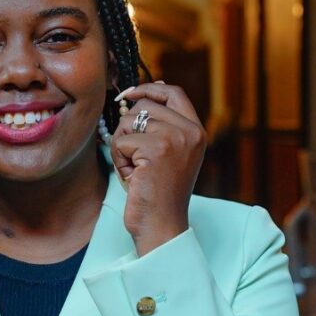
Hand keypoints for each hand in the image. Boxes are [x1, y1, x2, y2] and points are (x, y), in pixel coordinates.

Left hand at [111, 82, 205, 255]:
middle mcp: (190, 132)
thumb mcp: (167, 154)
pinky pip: (121, 141)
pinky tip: (132, 177)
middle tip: (135, 158)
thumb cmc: (157, 193)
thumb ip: (161, 125)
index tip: (130, 94)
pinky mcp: (156, 149)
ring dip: (123, 146)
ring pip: (128, 122)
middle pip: (144, 106)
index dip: (149, 89)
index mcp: (196, 131)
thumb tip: (144, 93)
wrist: (161, 226)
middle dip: (129, 130)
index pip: (173, 93)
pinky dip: (119, 160)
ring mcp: (175, 138)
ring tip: (136, 170)